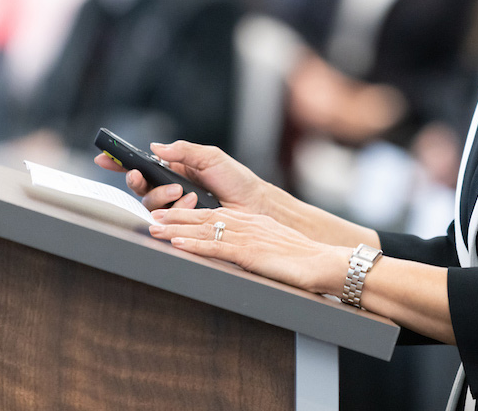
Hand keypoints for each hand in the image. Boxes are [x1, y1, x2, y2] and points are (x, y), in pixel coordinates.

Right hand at [94, 139, 268, 213]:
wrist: (254, 205)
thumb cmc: (235, 180)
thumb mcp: (210, 157)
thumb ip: (183, 151)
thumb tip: (156, 147)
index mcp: (174, 171)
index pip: (142, 166)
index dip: (120, 163)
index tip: (103, 157)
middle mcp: (171, 190)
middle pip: (140, 188)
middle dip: (135, 180)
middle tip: (139, 175)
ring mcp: (175, 209)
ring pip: (150, 206)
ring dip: (161, 197)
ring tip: (183, 191)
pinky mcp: (182, 225)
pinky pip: (165, 221)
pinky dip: (176, 210)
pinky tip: (193, 204)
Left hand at [147, 206, 350, 295]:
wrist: (324, 263)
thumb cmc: (305, 260)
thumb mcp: (276, 246)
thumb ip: (257, 245)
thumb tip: (245, 252)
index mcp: (253, 222)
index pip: (215, 214)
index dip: (190, 214)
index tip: (170, 214)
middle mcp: (248, 224)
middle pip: (204, 217)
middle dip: (176, 216)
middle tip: (153, 216)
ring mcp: (248, 237)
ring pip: (205, 229)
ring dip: (177, 228)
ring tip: (154, 228)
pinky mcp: (249, 253)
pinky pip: (216, 247)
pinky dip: (194, 245)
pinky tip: (177, 243)